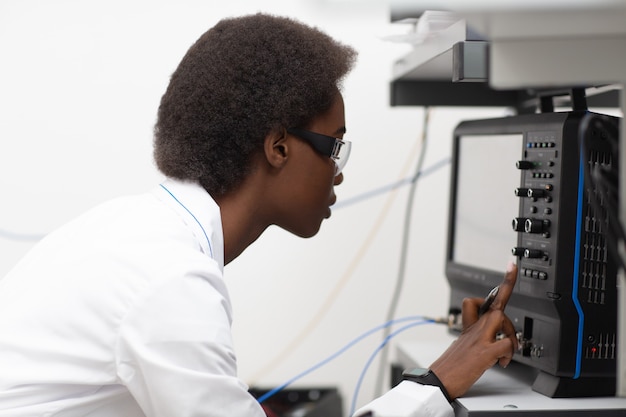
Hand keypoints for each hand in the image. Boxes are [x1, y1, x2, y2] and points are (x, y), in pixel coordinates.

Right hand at [429, 263, 517, 399]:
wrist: (438, 379)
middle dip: (509, 323)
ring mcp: (479, 338)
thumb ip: (478, 336)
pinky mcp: (484, 352)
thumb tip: (497, 338)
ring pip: (501, 319)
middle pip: (497, 307)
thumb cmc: (450, 366)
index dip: (502, 281)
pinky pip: (506, 344)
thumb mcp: (462, 345)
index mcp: (469, 326)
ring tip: (506, 354)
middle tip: (510, 340)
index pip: (482, 297)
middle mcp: (474, 328)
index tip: (511, 264)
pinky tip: (503, 362)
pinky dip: (509, 353)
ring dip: (510, 336)